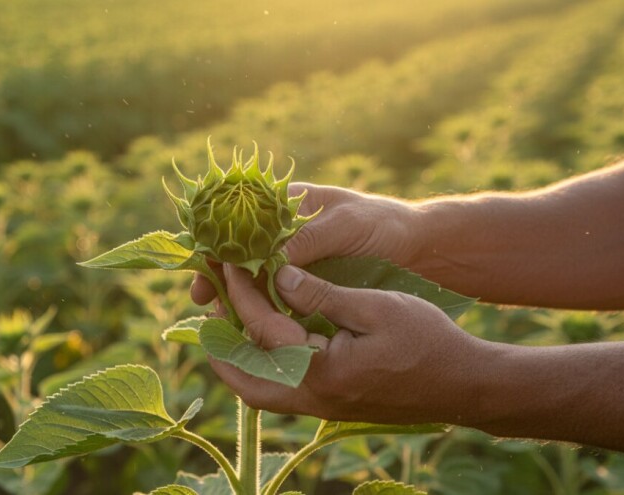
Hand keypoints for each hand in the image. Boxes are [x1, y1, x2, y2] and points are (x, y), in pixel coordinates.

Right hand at [191, 183, 421, 304]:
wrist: (419, 250)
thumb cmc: (383, 225)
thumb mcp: (345, 226)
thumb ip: (309, 240)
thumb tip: (270, 260)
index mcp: (287, 206)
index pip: (240, 222)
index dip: (218, 245)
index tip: (206, 268)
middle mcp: (283, 234)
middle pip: (239, 254)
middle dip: (219, 275)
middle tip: (204, 300)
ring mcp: (293, 262)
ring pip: (253, 280)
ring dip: (235, 297)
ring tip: (219, 318)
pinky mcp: (305, 287)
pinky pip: (275, 298)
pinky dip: (260, 311)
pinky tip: (249, 327)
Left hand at [209, 263, 488, 424]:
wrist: (464, 384)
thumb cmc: (427, 341)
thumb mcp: (376, 307)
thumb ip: (322, 294)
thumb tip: (279, 275)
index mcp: (322, 371)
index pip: (263, 330)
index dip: (241, 293)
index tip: (229, 264)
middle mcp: (315, 398)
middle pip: (247, 383)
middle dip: (222, 348)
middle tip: (210, 312)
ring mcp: (324, 408)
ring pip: (263, 392)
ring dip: (241, 360)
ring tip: (230, 324)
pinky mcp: (334, 406)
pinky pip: (285, 392)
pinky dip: (266, 367)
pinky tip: (269, 338)